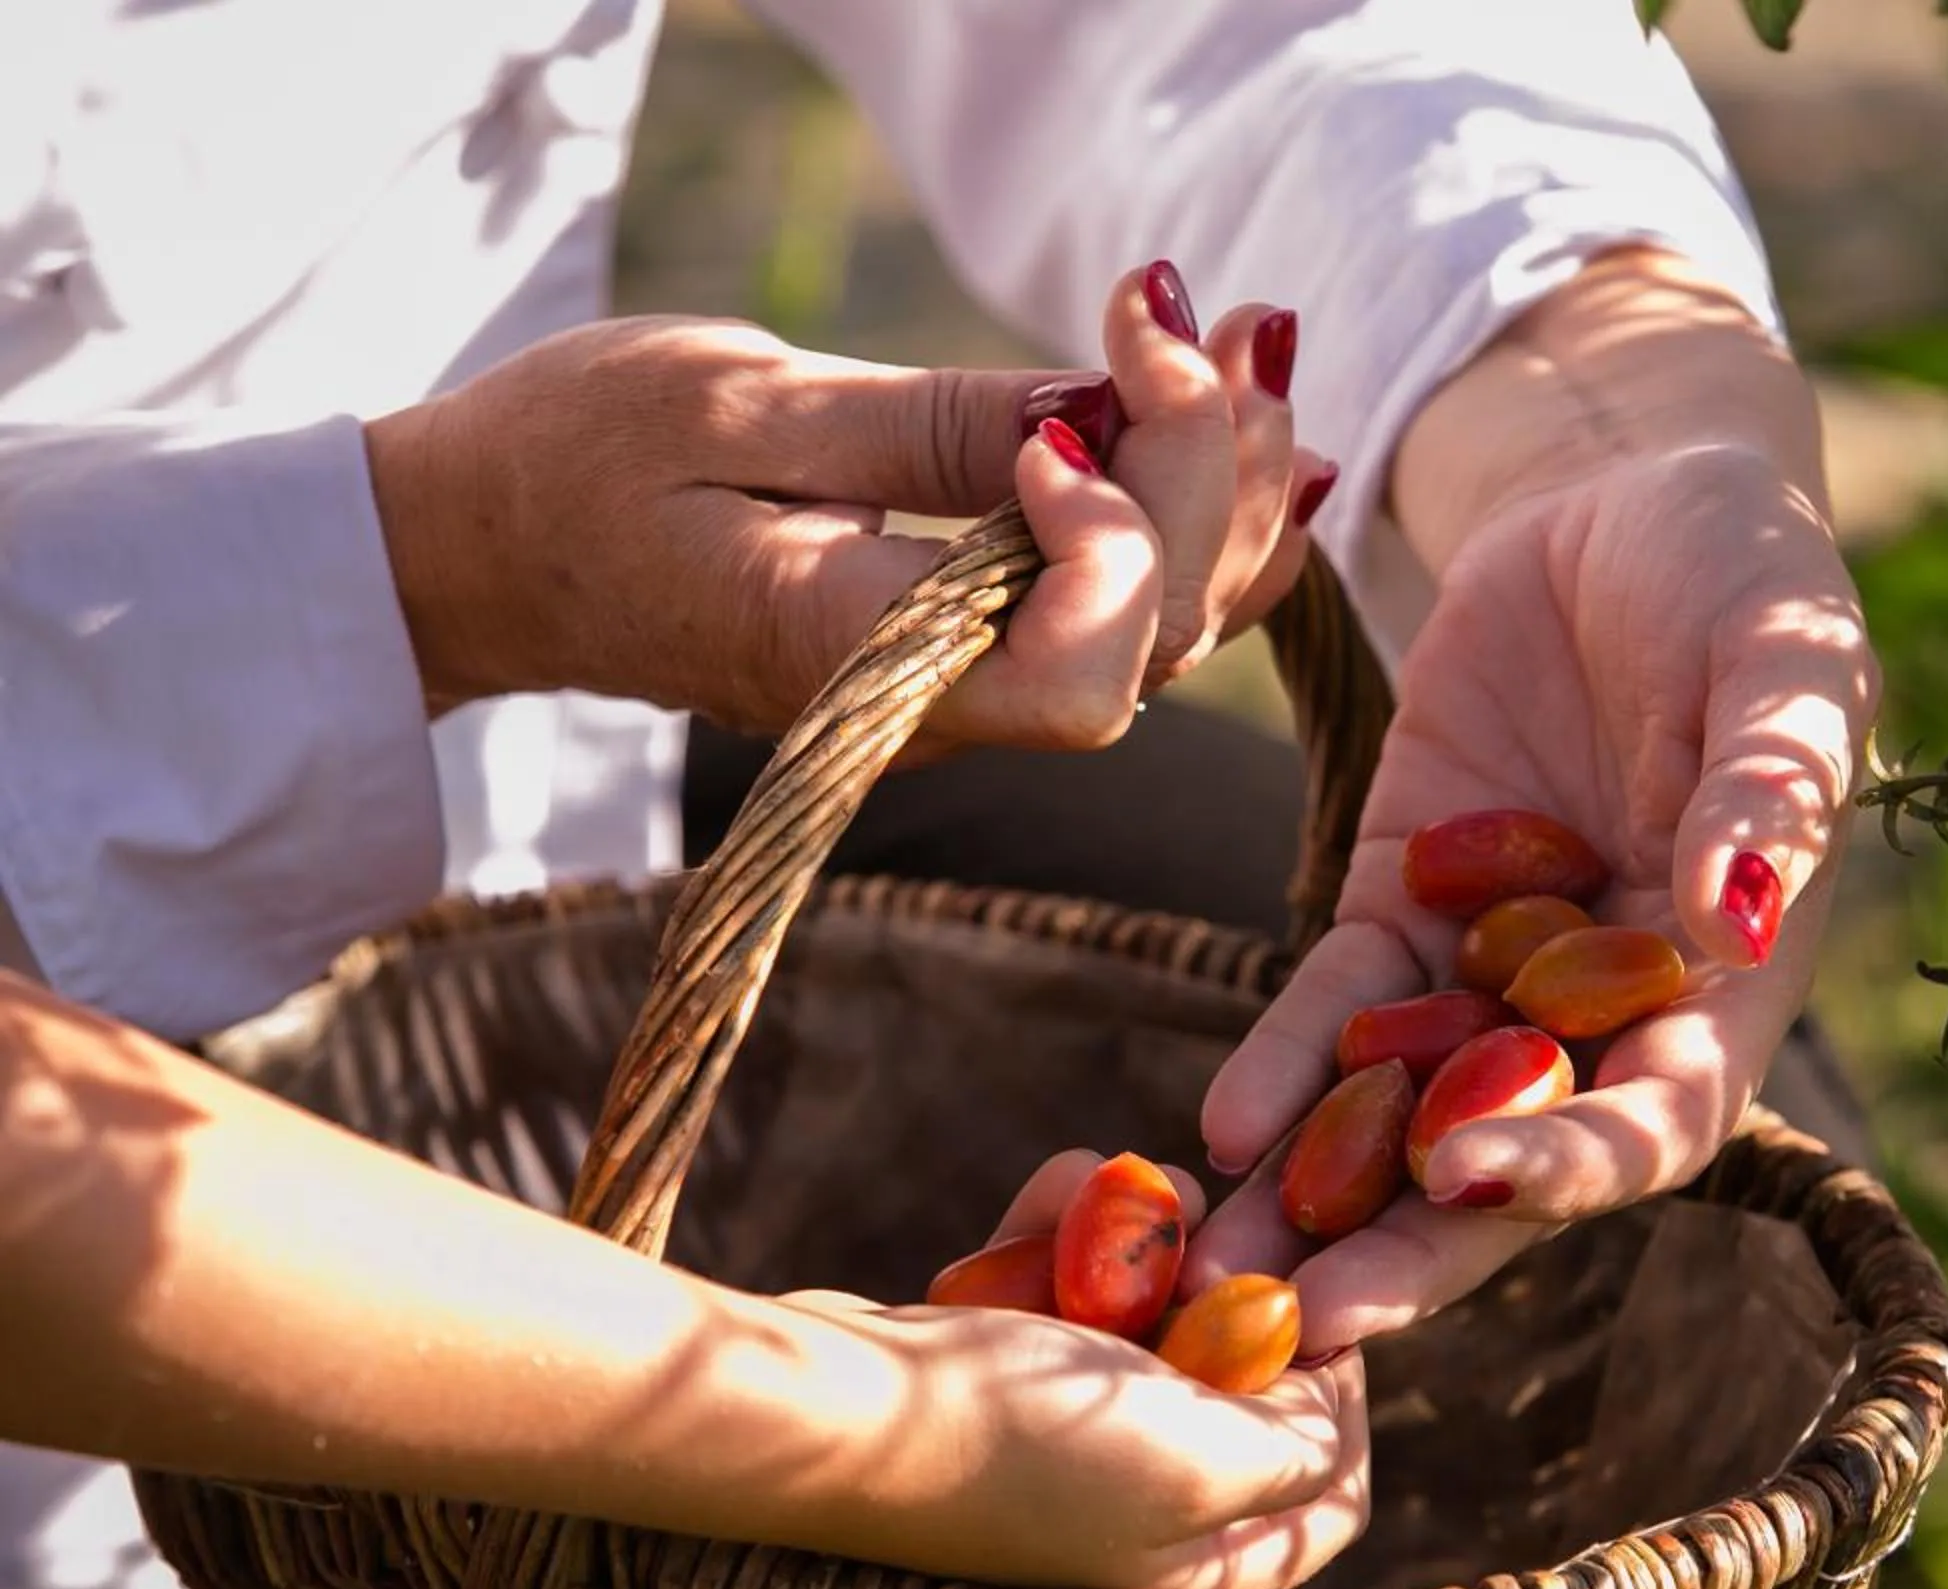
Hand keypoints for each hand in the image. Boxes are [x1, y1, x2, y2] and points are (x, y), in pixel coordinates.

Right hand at [364, 261, 1333, 748]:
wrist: (490, 552)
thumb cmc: (579, 464)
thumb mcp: (741, 401)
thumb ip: (937, 427)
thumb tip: (1105, 414)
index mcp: (854, 661)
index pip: (1079, 676)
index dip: (1123, 544)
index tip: (1059, 415)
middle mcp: (931, 707)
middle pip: (1157, 638)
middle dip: (1213, 472)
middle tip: (1213, 316)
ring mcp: (961, 692)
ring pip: (1169, 631)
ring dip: (1233, 483)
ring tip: (1252, 339)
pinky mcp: (971, 649)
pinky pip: (1126, 613)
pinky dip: (1204, 516)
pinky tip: (1250, 425)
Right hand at [777, 1149, 1367, 1588]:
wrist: (829, 1409)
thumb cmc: (1025, 1445)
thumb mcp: (1205, 1457)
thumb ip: (1298, 1445)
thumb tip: (1326, 1405)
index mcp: (1194, 1567)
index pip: (1326, 1495)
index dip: (1344, 1401)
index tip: (1317, 1315)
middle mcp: (1130, 1516)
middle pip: (1239, 1395)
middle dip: (1233, 1294)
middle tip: (1217, 1235)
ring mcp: (1051, 1445)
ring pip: (1145, 1322)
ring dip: (1148, 1242)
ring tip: (1137, 1189)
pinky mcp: (982, 1377)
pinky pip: (1054, 1290)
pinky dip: (1060, 1232)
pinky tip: (1062, 1186)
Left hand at [1190, 442, 1875, 1349]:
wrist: (1623, 494)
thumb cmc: (1746, 579)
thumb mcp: (1779, 661)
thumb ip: (1766, 790)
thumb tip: (1734, 923)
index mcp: (1731, 981)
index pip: (1662, 1110)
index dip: (1579, 1161)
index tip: (1477, 1184)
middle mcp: (1612, 1006)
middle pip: (1514, 1161)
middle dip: (1416, 1251)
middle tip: (1307, 1326)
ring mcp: (1498, 965)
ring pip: (1408, 1115)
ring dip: (1323, 1204)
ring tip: (1222, 1281)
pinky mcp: (1401, 899)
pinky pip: (1340, 1005)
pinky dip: (1285, 1069)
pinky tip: (1218, 1134)